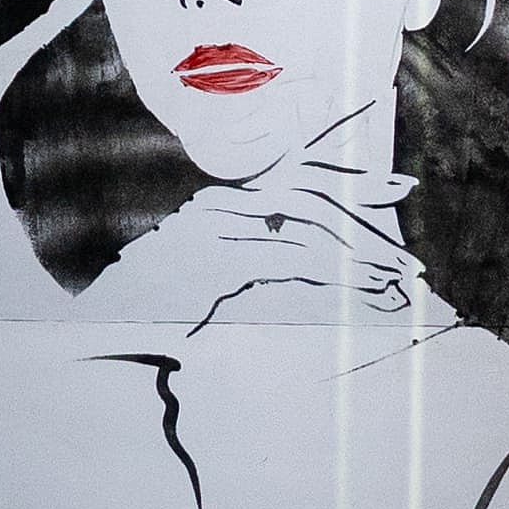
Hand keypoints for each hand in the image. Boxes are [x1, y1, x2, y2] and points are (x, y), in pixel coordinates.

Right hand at [86, 179, 425, 343]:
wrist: (100, 335)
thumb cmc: (149, 315)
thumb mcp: (204, 279)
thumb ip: (249, 260)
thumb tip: (297, 255)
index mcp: (218, 203)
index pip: (293, 173)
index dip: (347, 175)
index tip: (394, 186)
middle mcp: (217, 206)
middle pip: (310, 193)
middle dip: (368, 213)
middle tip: (407, 247)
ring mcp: (214, 229)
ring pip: (309, 224)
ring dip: (361, 251)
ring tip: (396, 274)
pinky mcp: (217, 260)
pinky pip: (291, 257)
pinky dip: (336, 272)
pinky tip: (366, 286)